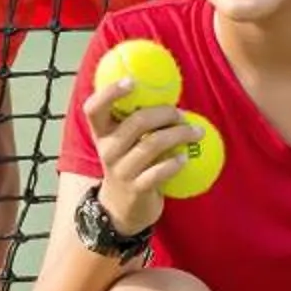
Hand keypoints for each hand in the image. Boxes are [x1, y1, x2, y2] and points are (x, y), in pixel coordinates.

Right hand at [82, 81, 199, 234]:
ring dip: (179, 134)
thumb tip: (169, 91)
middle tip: (182, 114)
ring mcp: (121, 171)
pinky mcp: (136, 190)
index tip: (132, 80)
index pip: (94, 108)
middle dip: (165, 113)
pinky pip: (158, 172)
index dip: (109, 93)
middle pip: (136, 122)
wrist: (121, 209)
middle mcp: (107, 150)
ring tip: (196, 132)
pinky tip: (185, 158)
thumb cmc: (128, 164)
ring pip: (151, 145)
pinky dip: (174, 163)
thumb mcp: (123, 143)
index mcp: (102, 133)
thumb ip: (135, 120)